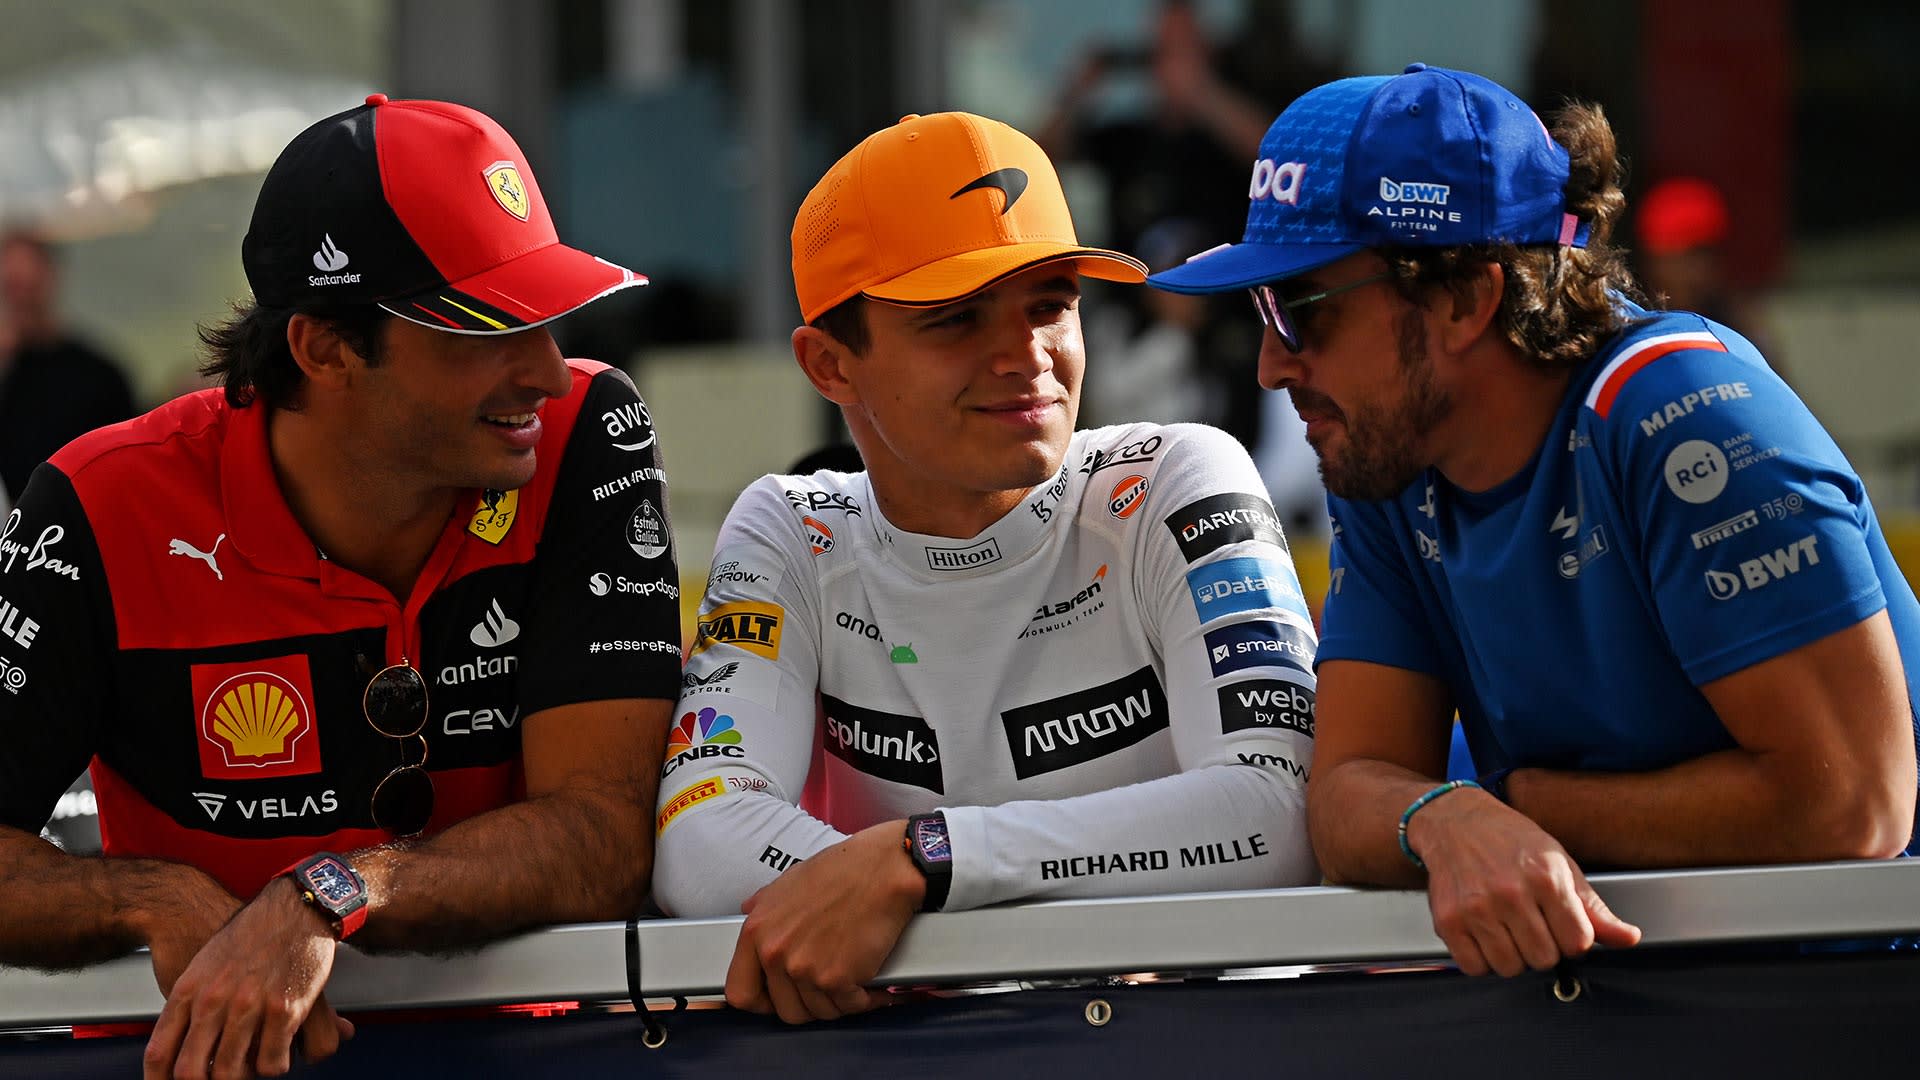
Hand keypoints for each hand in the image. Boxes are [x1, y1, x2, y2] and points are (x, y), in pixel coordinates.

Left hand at [143, 877, 354, 1078]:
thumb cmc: (248, 935)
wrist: (293, 905)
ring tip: (249, 1068)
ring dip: (241, 1078)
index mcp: (190, 991)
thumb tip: (177, 1046)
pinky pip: (272, 1063)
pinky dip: (274, 1068)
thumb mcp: (204, 965)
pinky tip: (277, 1053)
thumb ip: (191, 1005)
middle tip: (217, 1079)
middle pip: (191, 1072)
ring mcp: (249, 1007)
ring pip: (231, 1074)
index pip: (160, 1053)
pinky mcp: (285, 1010)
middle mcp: (215, 1001)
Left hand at [726, 820, 923, 1022]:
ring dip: (838, 1001)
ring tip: (851, 980)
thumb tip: (749, 909)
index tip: (777, 1000)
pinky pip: (850, 1007)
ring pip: (819, 1013)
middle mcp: (775, 953)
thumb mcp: (788, 882)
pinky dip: (865, 998)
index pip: (740, 993)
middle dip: (809, 1003)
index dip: (761, 1002)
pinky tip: (871, 984)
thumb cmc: (842, 871)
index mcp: (756, 932)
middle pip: (786, 1010)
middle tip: (827, 987)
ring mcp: (805, 969)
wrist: (883, 869)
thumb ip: (762, 904)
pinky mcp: (838, 978)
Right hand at [1410, 787, 1641, 976]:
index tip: (1560, 926)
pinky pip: (1474, 967)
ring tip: (1505, 928)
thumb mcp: (1560, 864)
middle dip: (1542, 948)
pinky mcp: (1448, 920)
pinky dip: (1481, 960)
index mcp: (1546, 878)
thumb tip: (1628, 938)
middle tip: (1529, 924)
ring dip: (1511, 955)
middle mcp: (1511, 893)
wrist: (1455, 822)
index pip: (1577, 943)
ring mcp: (1476, 908)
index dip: (1572, 939)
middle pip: (1544, 960)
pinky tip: (1484, 935)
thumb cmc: (1510, 840)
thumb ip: (1594, 908)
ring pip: (1510, 967)